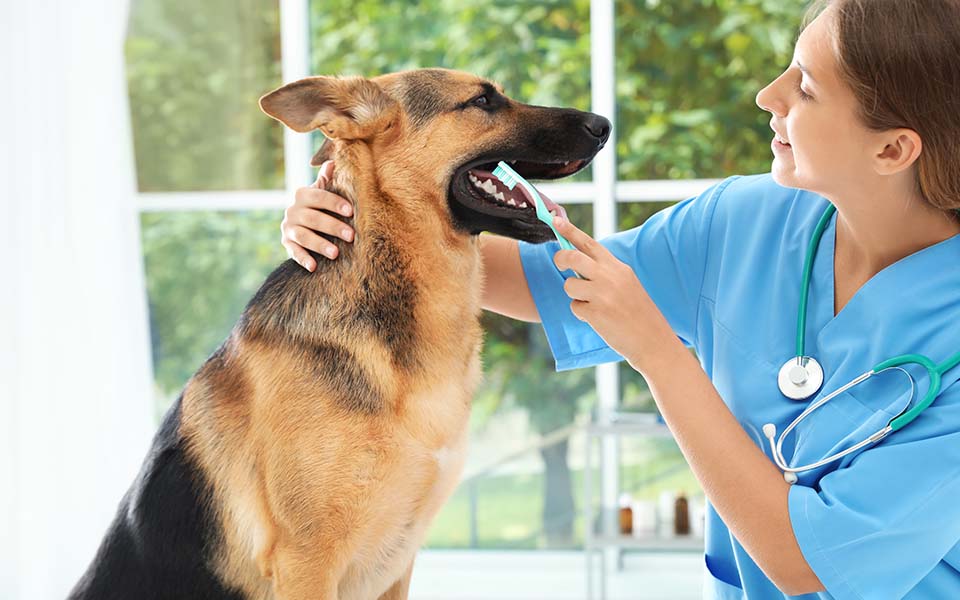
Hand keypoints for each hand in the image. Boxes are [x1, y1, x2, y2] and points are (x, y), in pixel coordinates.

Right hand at [281, 161, 354, 270]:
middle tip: (352, 236)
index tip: (351, 211)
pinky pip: (293, 251)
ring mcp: (288, 227)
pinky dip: (303, 259)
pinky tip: (314, 266)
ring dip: (319, 244)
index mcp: (303, 194)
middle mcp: (293, 210)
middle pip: (313, 218)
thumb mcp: (322, 190)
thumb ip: (327, 178)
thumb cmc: (320, 205)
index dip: (334, 203)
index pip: (319, 196)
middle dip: (333, 227)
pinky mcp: (286, 243)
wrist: (300, 221)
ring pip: (304, 235)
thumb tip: (333, 161)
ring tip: (336, 253)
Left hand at [551, 216, 676, 372]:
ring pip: (569, 285)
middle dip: (560, 259)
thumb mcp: (627, 284)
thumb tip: (578, 262)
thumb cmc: (638, 313)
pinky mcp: (596, 312)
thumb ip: (605, 272)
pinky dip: (582, 314)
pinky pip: (575, 307)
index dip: (570, 231)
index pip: (589, 243)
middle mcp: (610, 276)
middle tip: (560, 264)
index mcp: (618, 267)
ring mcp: (602, 294)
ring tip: (592, 304)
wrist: (654, 341)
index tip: (555, 220)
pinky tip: (599, 319)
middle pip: (572, 257)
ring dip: (574, 295)